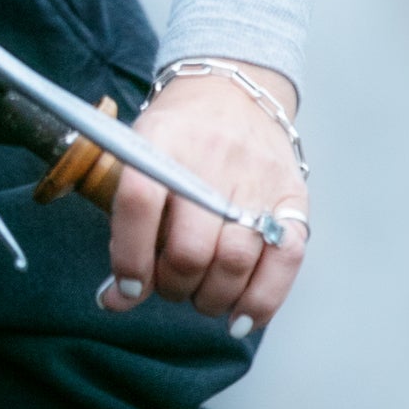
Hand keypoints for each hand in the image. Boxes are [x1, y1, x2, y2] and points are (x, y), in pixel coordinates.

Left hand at [100, 65, 308, 335]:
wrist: (233, 89)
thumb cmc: (175, 135)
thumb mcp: (138, 155)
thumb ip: (125, 223)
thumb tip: (115, 299)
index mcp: (161, 141)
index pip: (139, 202)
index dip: (129, 256)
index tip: (125, 289)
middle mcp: (211, 160)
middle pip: (191, 247)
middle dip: (172, 286)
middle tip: (168, 286)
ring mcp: (257, 180)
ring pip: (235, 262)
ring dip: (210, 298)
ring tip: (199, 296)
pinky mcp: (293, 197)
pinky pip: (285, 260)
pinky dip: (262, 301)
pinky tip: (241, 318)